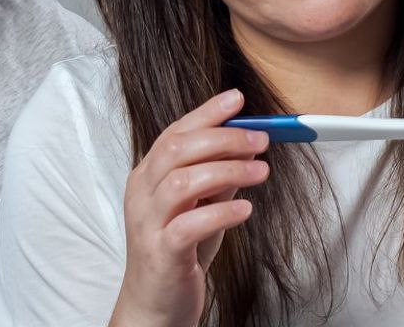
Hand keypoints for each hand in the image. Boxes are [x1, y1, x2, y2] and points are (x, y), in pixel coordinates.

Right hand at [109, 90, 269, 326]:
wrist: (154, 304)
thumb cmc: (177, 253)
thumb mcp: (200, 209)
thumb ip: (218, 179)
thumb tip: (246, 147)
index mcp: (147, 176)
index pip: (174, 132)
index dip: (206, 113)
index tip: (237, 100)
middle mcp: (142, 192)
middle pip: (177, 150)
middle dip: (223, 138)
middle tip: (261, 139)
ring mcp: (148, 221)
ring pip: (183, 181)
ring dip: (228, 171)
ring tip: (261, 172)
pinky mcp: (161, 251)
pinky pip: (190, 224)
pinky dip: (222, 212)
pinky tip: (245, 210)